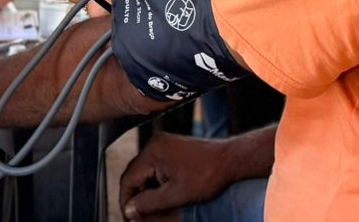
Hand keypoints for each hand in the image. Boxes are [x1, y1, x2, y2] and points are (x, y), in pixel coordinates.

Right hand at [119, 133, 235, 219]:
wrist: (231, 160)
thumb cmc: (208, 176)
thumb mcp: (176, 195)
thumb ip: (149, 203)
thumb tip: (129, 210)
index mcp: (152, 152)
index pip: (128, 179)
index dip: (126, 202)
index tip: (130, 218)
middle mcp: (155, 144)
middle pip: (135, 176)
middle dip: (137, 198)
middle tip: (141, 218)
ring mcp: (164, 145)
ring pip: (145, 174)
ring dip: (148, 193)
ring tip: (156, 211)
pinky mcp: (171, 148)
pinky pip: (156, 168)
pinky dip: (157, 184)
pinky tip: (165, 198)